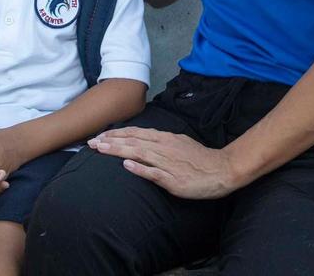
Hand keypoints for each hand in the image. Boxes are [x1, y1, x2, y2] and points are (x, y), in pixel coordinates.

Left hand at [89, 127, 239, 198]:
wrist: (222, 169)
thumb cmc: (199, 158)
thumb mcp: (178, 142)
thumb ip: (159, 141)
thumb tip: (142, 140)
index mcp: (164, 138)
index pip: (135, 133)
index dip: (116, 134)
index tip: (100, 135)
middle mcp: (163, 147)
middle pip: (133, 141)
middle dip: (110, 140)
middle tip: (91, 142)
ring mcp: (168, 163)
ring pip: (139, 153)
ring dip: (118, 150)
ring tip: (101, 149)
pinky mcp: (174, 179)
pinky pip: (154, 173)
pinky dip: (140, 168)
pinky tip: (127, 165)